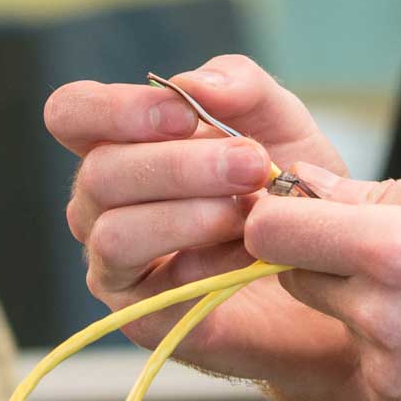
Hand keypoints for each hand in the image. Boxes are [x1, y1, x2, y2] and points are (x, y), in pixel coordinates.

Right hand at [43, 55, 358, 395]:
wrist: (329, 267)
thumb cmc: (289, 188)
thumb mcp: (280, 121)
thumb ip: (239, 86)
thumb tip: (189, 84)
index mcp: (119, 144)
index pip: (71, 113)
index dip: (115, 108)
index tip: (185, 115)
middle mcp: (101, 203)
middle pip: (98, 173)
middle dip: (179, 165)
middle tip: (253, 164)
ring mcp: (115, 263)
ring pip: (113, 234)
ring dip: (189, 215)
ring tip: (250, 212)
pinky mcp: (142, 317)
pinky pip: (151, 290)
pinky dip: (206, 265)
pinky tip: (252, 254)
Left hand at [247, 159, 400, 400]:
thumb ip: (382, 193)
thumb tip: (304, 187)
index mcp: (395, 252)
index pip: (271, 232)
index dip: (285, 213)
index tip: (316, 207)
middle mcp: (382, 321)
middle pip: (297, 279)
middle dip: (327, 256)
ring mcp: (394, 378)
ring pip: (340, 325)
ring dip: (369, 306)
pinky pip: (373, 370)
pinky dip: (398, 352)